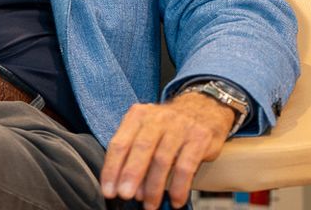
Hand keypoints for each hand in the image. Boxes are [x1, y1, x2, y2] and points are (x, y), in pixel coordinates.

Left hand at [100, 93, 234, 209]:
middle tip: (125, 195)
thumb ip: (132, 153)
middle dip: (131, 174)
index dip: (112, 168)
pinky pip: (187, 166)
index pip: (120, 143)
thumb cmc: (167, 126)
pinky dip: (179, 187)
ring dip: (154, 187)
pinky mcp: (199, 138)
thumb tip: (122, 185)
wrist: (202, 109)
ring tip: (150, 205)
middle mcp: (157, 119)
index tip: (108, 190)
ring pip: (163, 159)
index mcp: (138, 116)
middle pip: (141, 148)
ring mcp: (179, 127)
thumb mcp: (145, 129)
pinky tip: (176, 201)